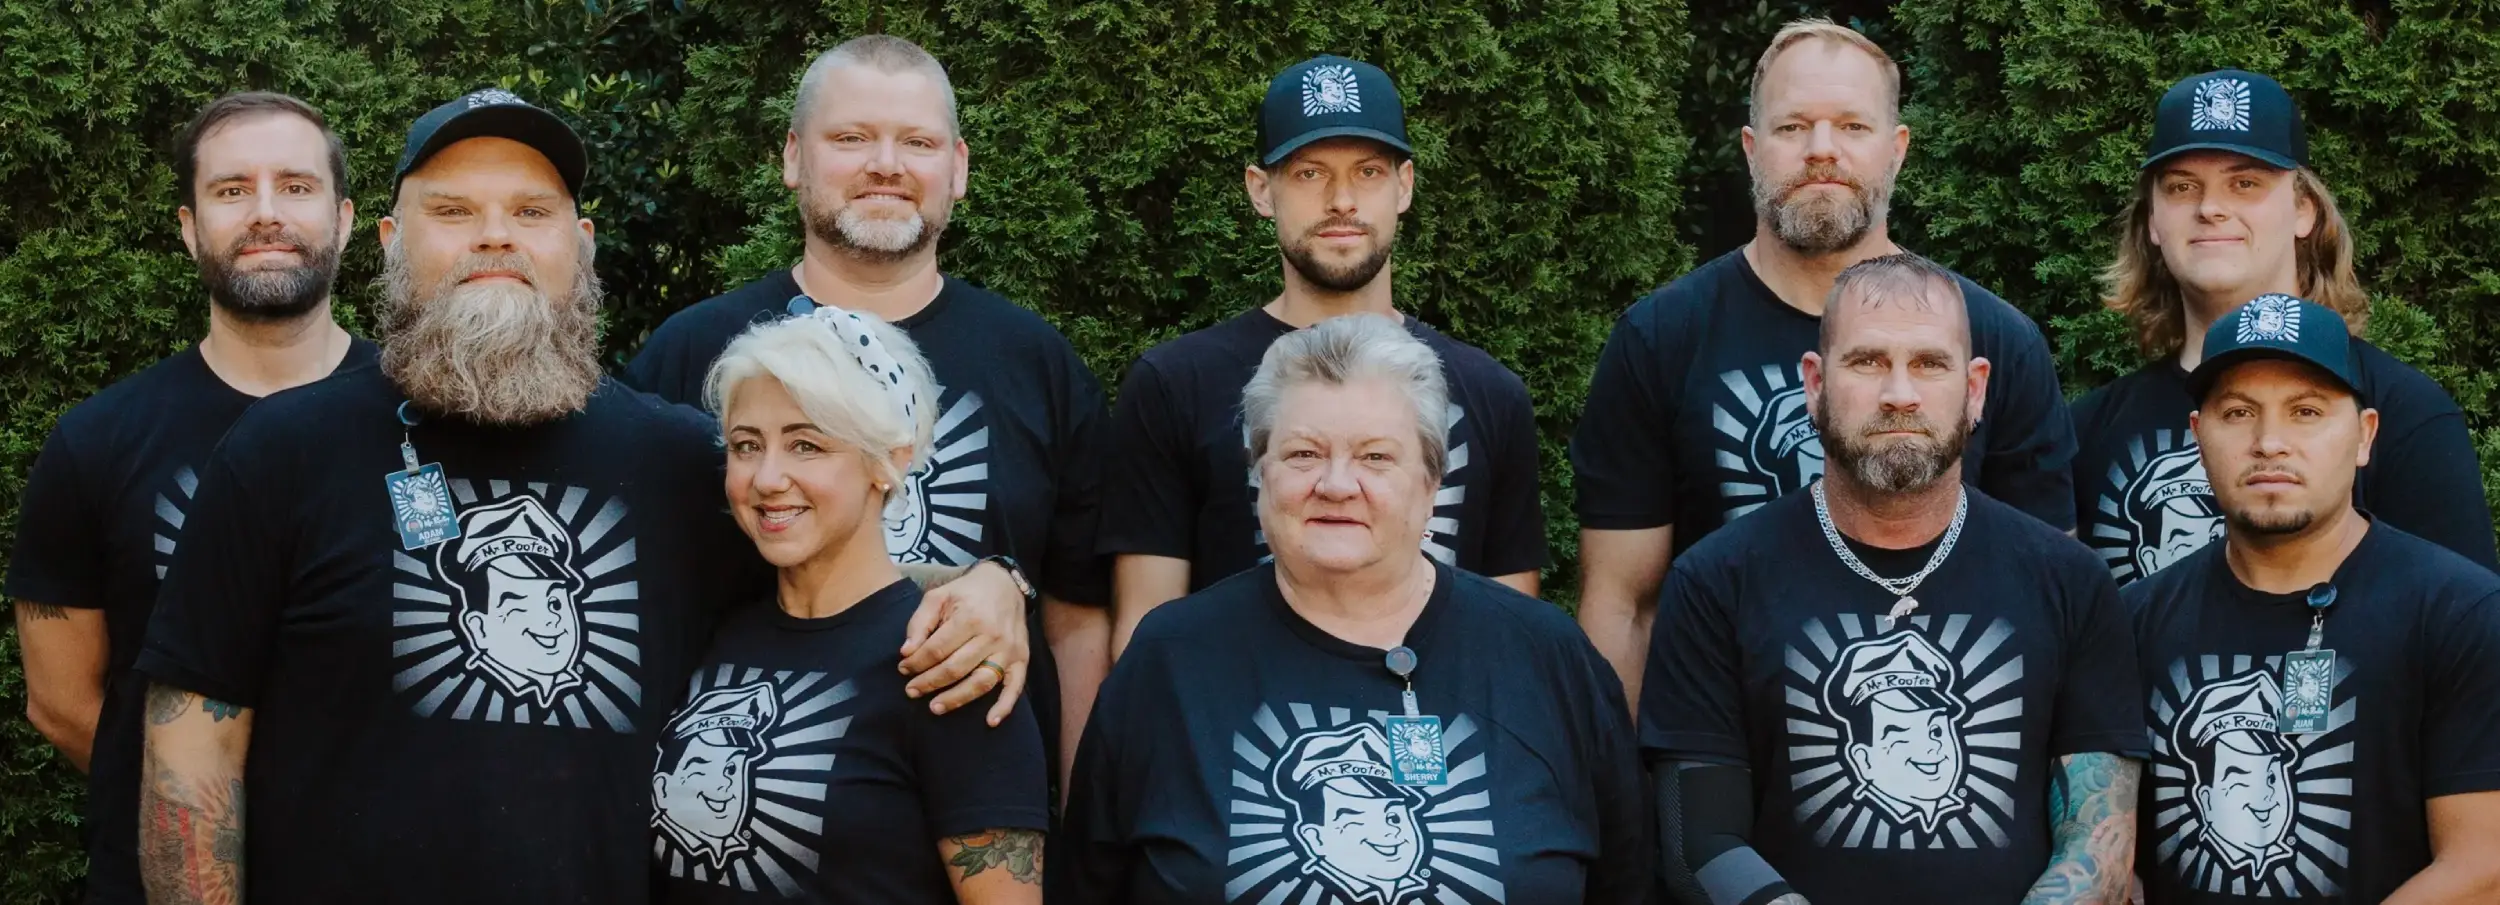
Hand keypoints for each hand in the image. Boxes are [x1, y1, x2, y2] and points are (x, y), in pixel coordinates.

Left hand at [899, 561, 1030, 724]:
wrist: (1005, 584)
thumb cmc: (966, 593)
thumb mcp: (938, 597)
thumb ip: (919, 623)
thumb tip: (906, 652)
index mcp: (970, 617)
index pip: (936, 650)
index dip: (916, 663)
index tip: (903, 669)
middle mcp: (992, 635)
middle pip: (955, 669)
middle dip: (929, 683)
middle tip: (911, 691)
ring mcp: (1009, 650)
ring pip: (981, 682)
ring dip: (956, 699)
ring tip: (934, 708)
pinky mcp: (1022, 659)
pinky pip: (1015, 687)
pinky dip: (1004, 706)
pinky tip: (990, 721)